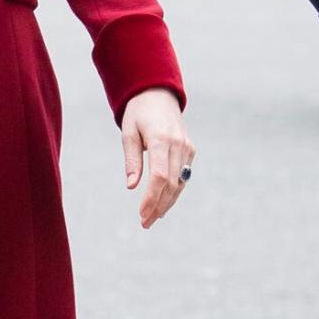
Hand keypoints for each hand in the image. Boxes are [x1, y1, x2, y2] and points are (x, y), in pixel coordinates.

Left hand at [120, 88, 195, 229]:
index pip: (159, 176)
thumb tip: (131, 186)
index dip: (152, 198)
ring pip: (180, 183)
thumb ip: (132, 160)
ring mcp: (187, 148)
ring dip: (167, 202)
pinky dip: (174, 191)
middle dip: (158, 206)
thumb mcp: (128, 133)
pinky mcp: (190, 150)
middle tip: (145, 223)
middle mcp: (178, 144)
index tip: (141, 213)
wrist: (158, 95)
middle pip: (171, 183)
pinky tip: (163, 203)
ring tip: (152, 218)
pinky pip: (183, 176)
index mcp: (161, 139)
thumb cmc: (138, 114)